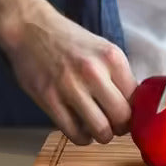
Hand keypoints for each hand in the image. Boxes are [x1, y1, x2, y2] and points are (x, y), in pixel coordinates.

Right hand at [0, 0, 135, 144]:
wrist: (30, 28)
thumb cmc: (70, 40)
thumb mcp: (103, 49)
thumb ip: (118, 75)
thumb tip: (134, 105)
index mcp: (112, 58)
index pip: (136, 98)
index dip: (135, 110)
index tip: (128, 113)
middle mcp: (94, 72)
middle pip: (122, 117)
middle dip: (122, 127)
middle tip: (116, 126)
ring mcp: (70, 87)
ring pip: (100, 129)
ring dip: (103, 136)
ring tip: (100, 131)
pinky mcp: (49, 99)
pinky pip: (74, 132)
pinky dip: (82, 138)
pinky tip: (82, 131)